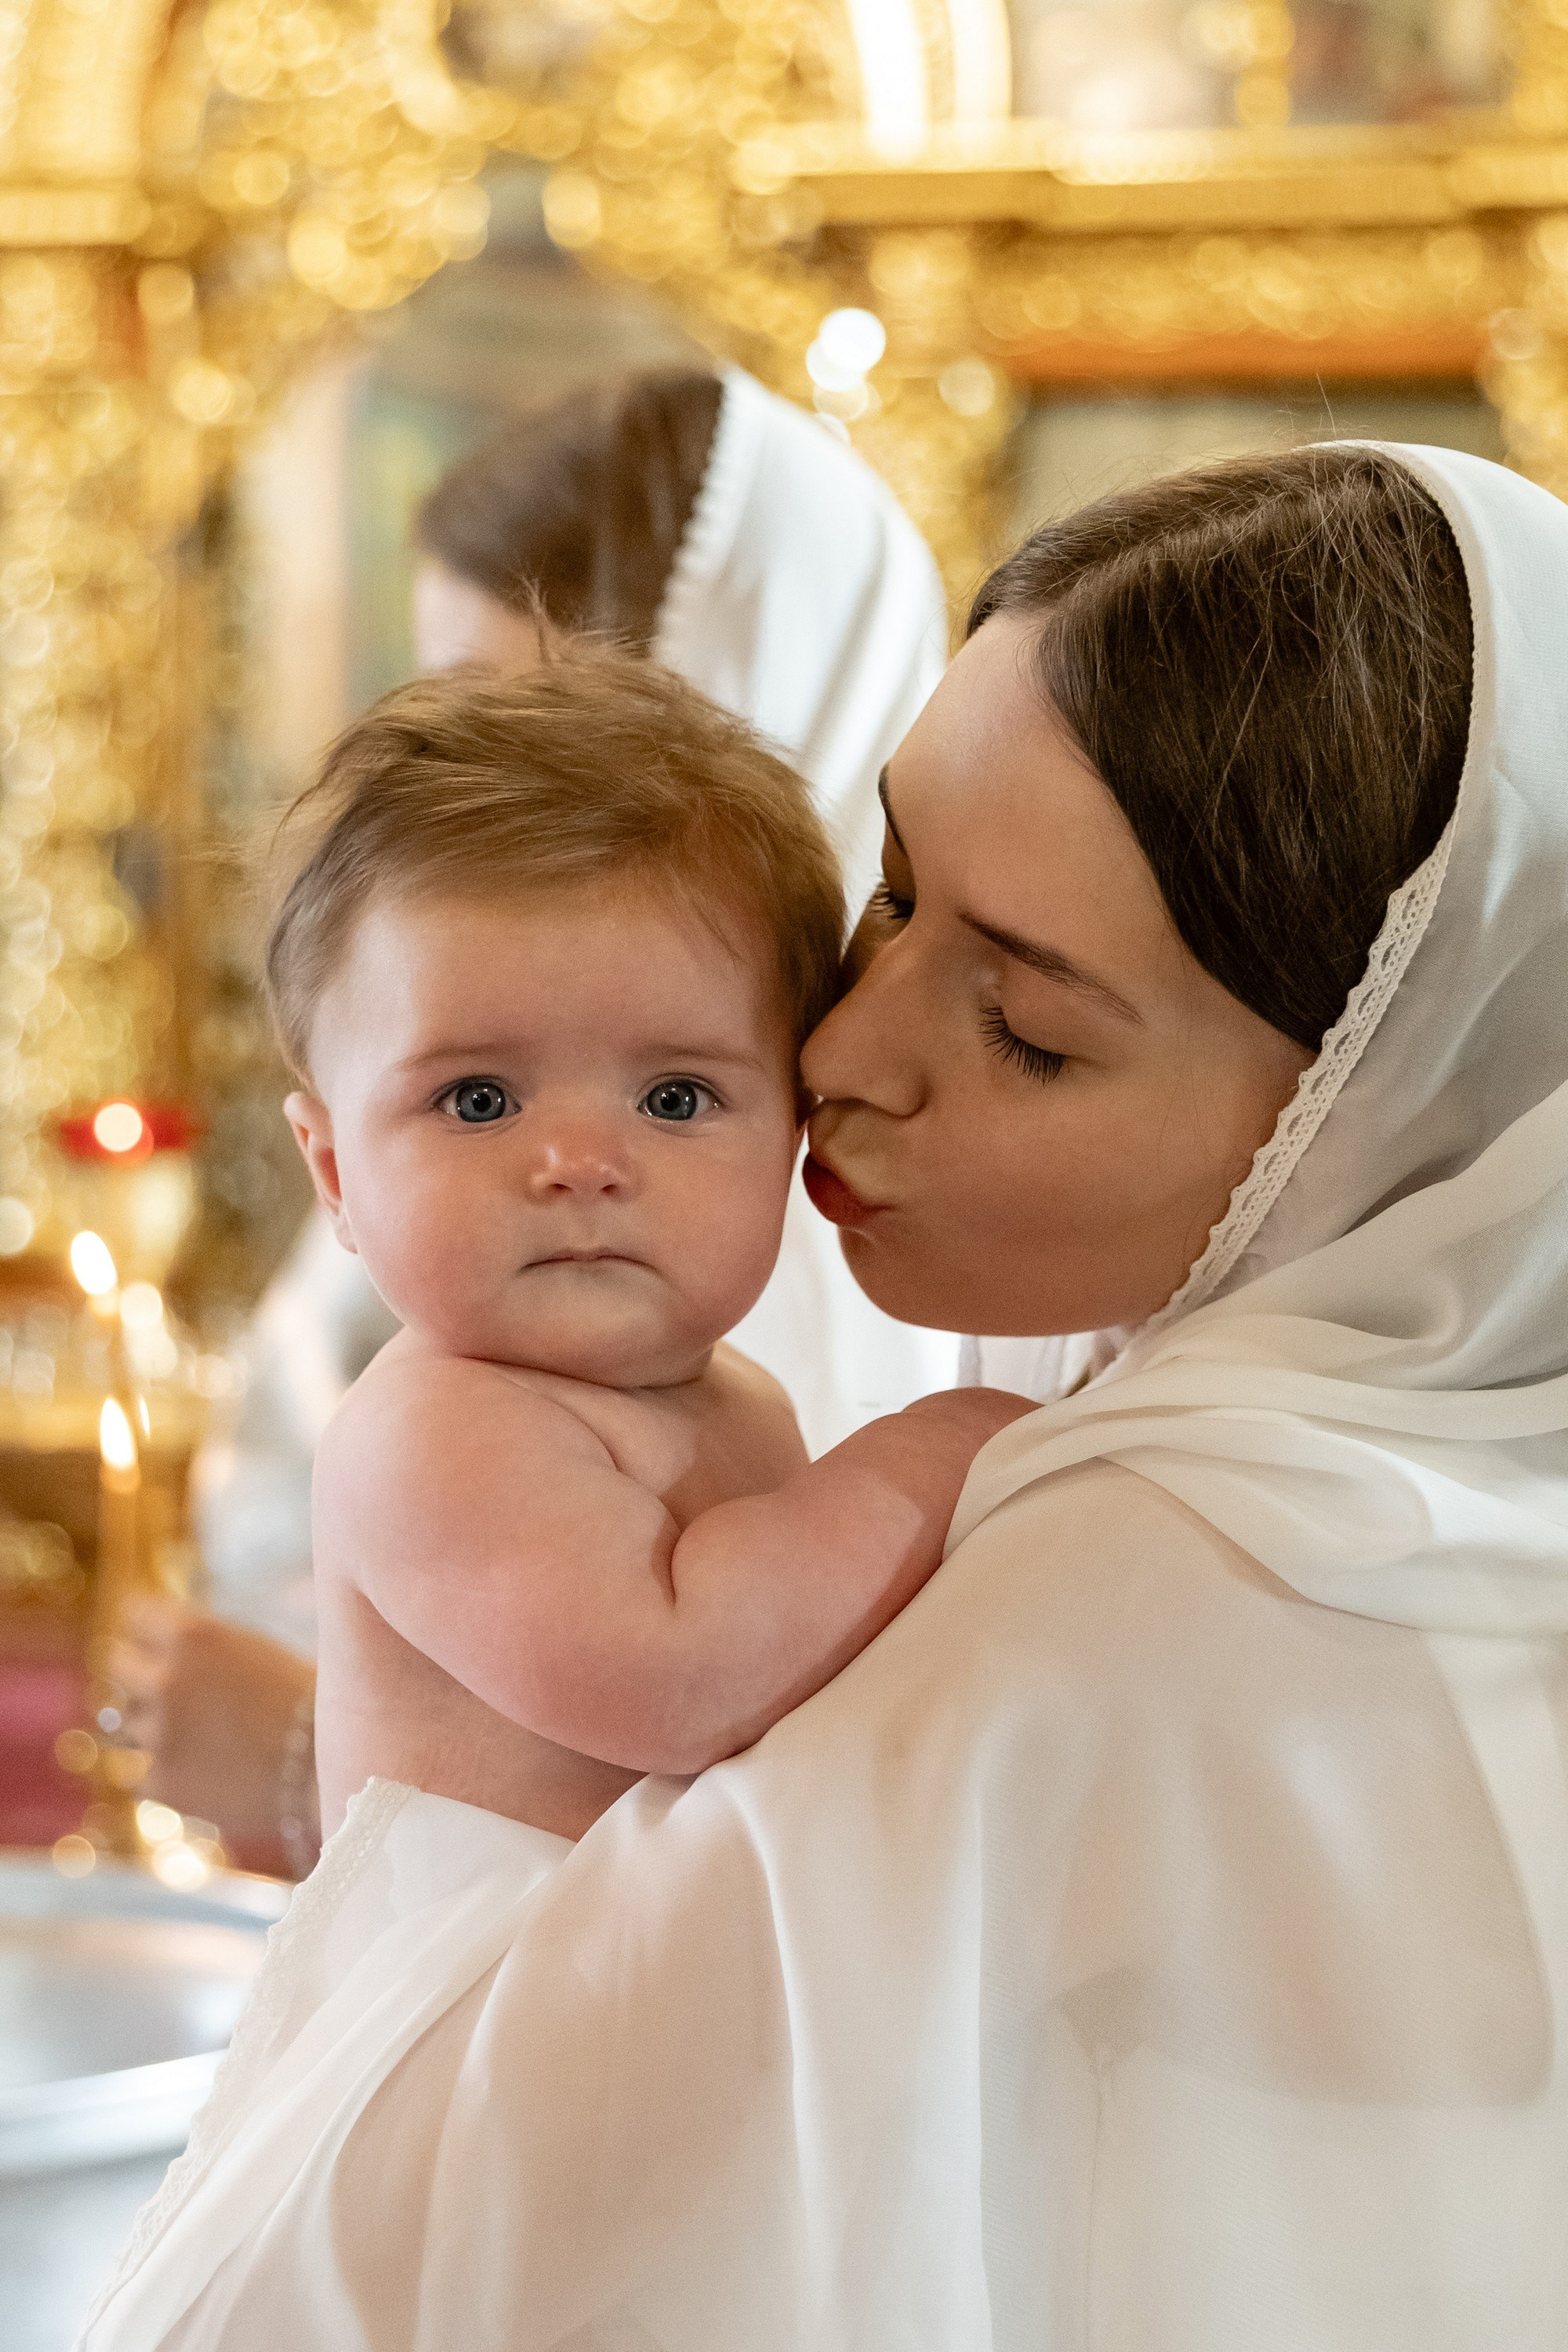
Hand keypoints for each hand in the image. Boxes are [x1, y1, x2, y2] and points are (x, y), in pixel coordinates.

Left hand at [107, 1597, 318, 1872]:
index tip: (162, 1643)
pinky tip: (206, 1768)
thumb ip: (192, 1644)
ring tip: (201, 1734)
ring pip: (122, 1723)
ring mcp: (158, 1736)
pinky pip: (138, 1771)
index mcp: (192, 1633)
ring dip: (150, 1726)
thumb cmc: (301, 1700)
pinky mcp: (161, 1784)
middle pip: (115, 1666)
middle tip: (177, 1691)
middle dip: (140, 1675)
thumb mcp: (248, 1648)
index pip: (130, 1614)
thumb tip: (137, 1647)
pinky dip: (163, 1771)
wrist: (335, 1768)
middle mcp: (166, 1679)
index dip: (148, 1629)